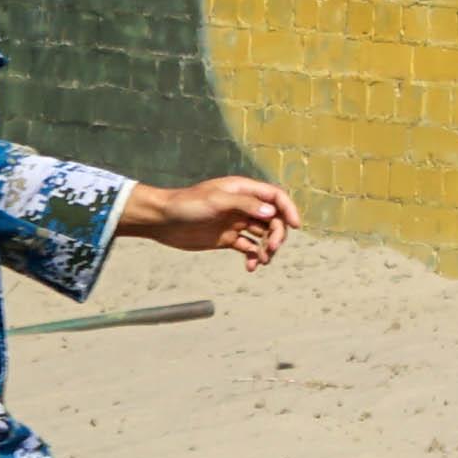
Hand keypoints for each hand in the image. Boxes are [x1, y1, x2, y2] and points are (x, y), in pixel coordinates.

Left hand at [119, 175, 296, 265]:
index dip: (288, 209)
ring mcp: (235, 222)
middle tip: (271, 249)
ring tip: (262, 260)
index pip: (275, 196)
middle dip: (277, 233)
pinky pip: (247, 247)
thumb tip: (270, 211)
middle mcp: (243, 205)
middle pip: (272, 218)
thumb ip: (244, 204)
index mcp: (243, 190)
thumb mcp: (216, 200)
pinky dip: (252, 257)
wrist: (162, 220)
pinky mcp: (227, 239)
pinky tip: (250, 267)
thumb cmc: (187, 204)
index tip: (295, 226)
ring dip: (267, 247)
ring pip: (262, 234)